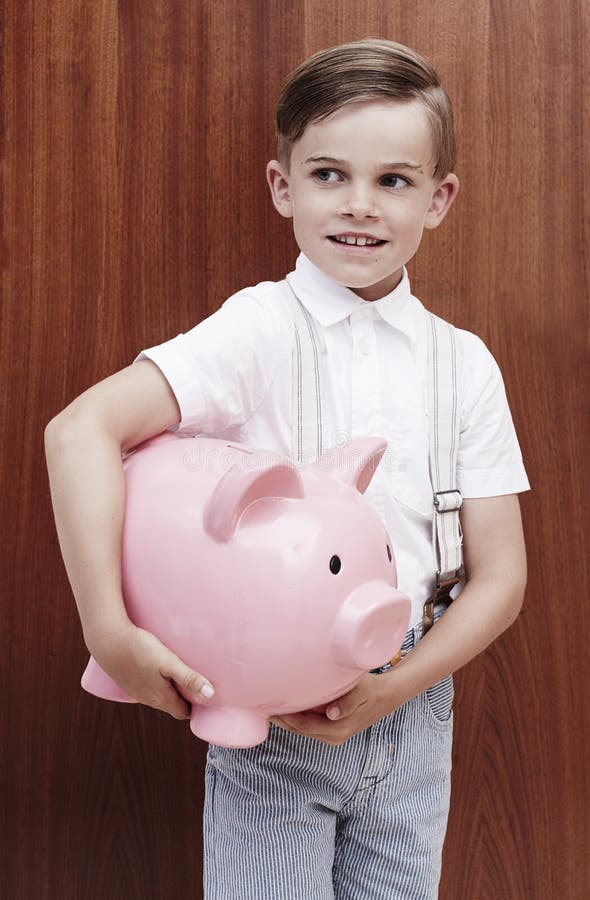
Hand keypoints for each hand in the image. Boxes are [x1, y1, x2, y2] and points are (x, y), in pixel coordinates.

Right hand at [86, 621, 214, 720]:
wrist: (107, 641)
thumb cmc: (140, 650)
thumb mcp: (168, 662)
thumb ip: (189, 678)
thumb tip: (211, 695)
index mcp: (161, 699)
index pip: (183, 712)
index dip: (197, 706)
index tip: (209, 695)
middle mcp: (148, 699)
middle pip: (173, 704)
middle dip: (186, 697)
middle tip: (200, 681)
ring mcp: (137, 691)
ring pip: (159, 695)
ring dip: (172, 689)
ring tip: (183, 673)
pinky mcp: (128, 680)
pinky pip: (147, 686)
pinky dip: (158, 682)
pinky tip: (159, 668)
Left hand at [271, 671, 401, 745]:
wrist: (386, 696)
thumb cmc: (370, 689)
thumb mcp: (361, 692)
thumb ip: (347, 702)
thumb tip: (332, 714)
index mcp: (337, 730)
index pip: (303, 726)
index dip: (285, 718)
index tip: (270, 707)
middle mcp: (333, 736)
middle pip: (299, 730)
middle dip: (281, 719)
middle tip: (262, 704)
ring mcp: (332, 735)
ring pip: (302, 729)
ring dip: (287, 719)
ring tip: (270, 704)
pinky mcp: (331, 729)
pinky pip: (308, 725)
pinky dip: (296, 717)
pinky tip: (287, 706)